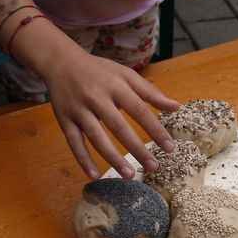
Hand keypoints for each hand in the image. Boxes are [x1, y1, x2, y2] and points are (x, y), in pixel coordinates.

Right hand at [45, 53, 179, 179]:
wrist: (61, 62)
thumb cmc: (99, 71)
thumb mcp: (125, 75)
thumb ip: (150, 92)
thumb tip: (176, 107)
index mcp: (115, 86)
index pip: (139, 110)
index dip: (155, 129)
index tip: (170, 148)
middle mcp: (96, 98)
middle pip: (119, 127)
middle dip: (137, 148)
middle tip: (153, 167)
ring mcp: (79, 110)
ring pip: (96, 138)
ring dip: (113, 158)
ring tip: (129, 175)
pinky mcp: (64, 120)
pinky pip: (74, 143)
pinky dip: (83, 160)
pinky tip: (94, 175)